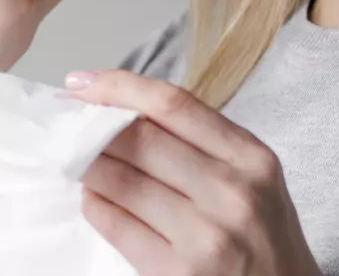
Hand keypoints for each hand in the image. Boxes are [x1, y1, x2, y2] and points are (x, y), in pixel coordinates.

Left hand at [66, 70, 320, 275]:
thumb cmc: (264, 234)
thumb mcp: (252, 176)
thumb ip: (202, 141)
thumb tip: (126, 110)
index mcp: (249, 156)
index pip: (172, 104)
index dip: (119, 86)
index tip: (81, 81)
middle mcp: (231, 191)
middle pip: (141, 139)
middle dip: (96, 128)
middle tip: (74, 125)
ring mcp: (206, 236)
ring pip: (123, 182)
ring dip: (90, 166)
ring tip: (80, 159)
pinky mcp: (179, 274)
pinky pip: (120, 228)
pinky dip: (97, 206)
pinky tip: (93, 197)